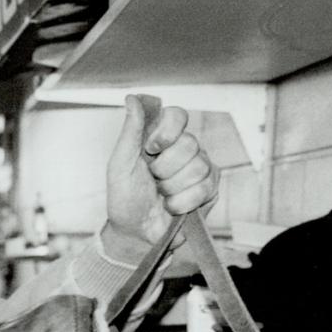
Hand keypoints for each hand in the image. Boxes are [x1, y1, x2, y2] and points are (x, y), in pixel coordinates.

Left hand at [103, 94, 219, 262]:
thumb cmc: (125, 198)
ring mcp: (200, 168)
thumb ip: (130, 131)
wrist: (135, 232)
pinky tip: (172, 206)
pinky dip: (182, 202)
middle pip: (189, 144)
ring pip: (198, 167)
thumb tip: (132, 98)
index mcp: (162, 139)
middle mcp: (184, 149)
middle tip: (153, 180)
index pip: (177, 116)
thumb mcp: (120, 164)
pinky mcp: (210, 189)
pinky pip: (205, 188)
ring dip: (172, 188)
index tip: (151, 149)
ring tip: (161, 195)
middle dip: (164, 169)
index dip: (167, 132)